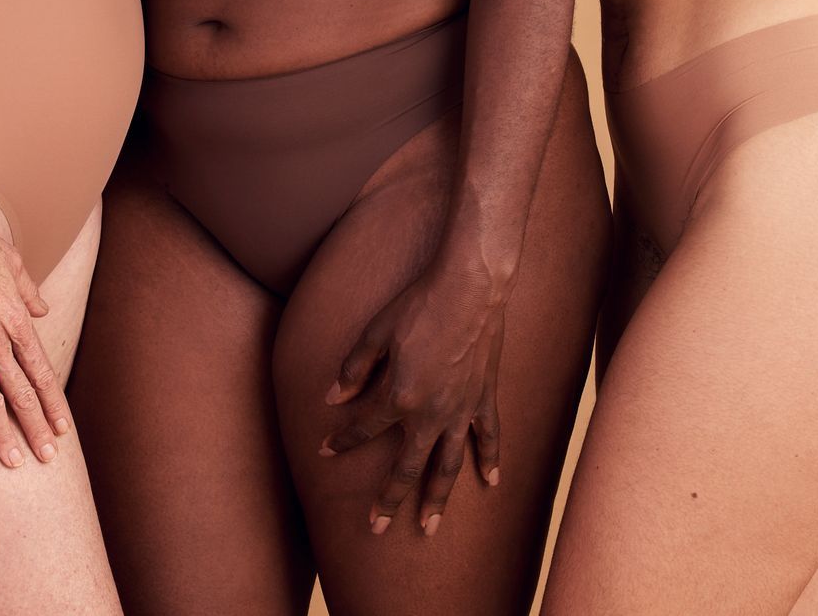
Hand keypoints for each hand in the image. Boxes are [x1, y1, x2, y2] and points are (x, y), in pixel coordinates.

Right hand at [0, 186, 72, 467]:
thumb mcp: (13, 262)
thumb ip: (28, 291)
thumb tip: (43, 309)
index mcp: (16, 318)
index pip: (41, 372)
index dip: (52, 404)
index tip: (61, 430)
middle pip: (21, 393)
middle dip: (35, 429)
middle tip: (46, 459)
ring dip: (2, 434)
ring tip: (12, 462)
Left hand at [319, 257, 506, 536]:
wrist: (470, 289)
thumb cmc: (419, 305)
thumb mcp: (376, 332)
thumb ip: (354, 368)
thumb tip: (332, 396)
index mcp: (400, 396)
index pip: (364, 427)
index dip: (342, 440)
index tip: (325, 451)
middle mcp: (431, 414)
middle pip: (406, 466)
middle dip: (389, 500)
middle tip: (376, 529)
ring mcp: (461, 410)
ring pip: (448, 466)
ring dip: (437, 498)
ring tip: (429, 527)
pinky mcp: (484, 399)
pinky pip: (489, 438)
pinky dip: (491, 461)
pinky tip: (491, 484)